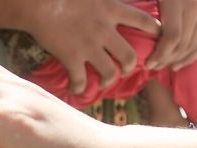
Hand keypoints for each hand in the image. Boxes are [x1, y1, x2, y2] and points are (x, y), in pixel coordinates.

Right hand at [27, 0, 160, 90]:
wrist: (39, 3)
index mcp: (111, 10)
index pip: (144, 21)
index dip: (155, 31)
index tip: (157, 39)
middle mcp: (105, 30)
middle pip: (130, 56)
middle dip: (130, 67)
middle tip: (126, 70)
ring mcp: (89, 46)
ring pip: (109, 73)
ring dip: (108, 80)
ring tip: (104, 81)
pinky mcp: (71, 58)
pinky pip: (80, 80)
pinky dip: (79, 88)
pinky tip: (76, 89)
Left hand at [146, 0, 196, 70]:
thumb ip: (143, 11)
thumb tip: (130, 25)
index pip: (172, 36)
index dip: (159, 54)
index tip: (147, 63)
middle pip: (183, 43)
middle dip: (166, 59)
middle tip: (152, 67)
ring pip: (194, 45)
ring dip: (177, 60)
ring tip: (162, 66)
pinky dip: (190, 56)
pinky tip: (177, 64)